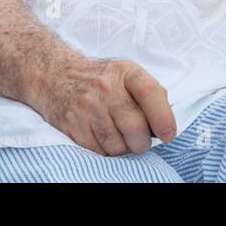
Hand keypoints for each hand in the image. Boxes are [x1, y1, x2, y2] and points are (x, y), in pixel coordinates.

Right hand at [32, 56, 176, 156]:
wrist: (56, 76)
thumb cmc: (101, 79)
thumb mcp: (128, 74)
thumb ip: (150, 94)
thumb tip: (166, 123)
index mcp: (126, 72)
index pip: (150, 93)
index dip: (163, 117)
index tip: (168, 134)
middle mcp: (106, 88)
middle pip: (135, 127)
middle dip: (142, 142)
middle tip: (140, 141)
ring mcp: (87, 107)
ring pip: (117, 146)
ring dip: (123, 149)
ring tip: (118, 136)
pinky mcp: (72, 125)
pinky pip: (98, 152)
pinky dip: (105, 151)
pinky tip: (103, 138)